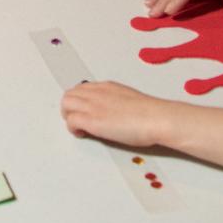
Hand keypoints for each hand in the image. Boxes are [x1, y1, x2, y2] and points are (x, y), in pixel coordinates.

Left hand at [61, 81, 175, 148]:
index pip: (82, 89)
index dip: (81, 101)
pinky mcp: (92, 121)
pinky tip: (83, 134)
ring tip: (80, 128)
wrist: (156, 118)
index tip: (85, 110)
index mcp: (107, 87)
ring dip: (68, 116)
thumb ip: (116, 102)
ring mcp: (93, 106)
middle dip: (70, 108)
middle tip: (78, 120)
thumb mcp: (129, 100)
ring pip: (66, 104)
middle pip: (70, 94)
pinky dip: (73, 128)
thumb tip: (113, 111)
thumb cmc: (150, 113)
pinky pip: (71, 121)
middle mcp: (97, 93)